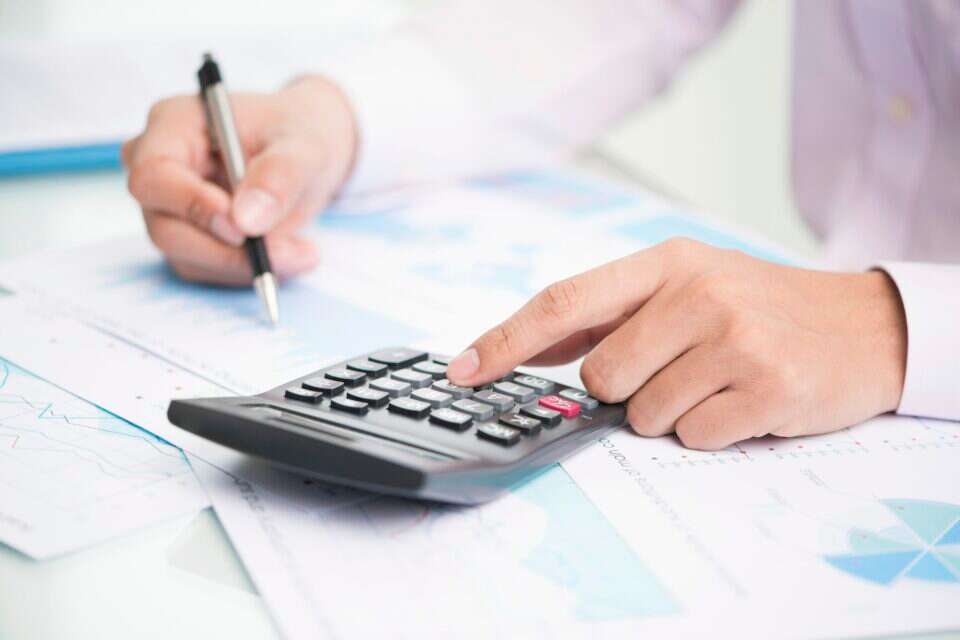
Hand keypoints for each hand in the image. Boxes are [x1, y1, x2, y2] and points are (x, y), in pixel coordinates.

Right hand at [123, 75, 356, 283]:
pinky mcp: (187, 239)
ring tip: (304, 251)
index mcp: (173, 125)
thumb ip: (278, 175)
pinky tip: (289, 253)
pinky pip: (208, 270)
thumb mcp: (304, 146)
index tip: (242, 228)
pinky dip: (249, 270)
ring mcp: (169, 209)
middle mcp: (160, 168)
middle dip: (227, 250)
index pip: (154, 175)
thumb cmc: (299, 134)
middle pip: (164, 227)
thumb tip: (246, 220)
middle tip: (287, 253)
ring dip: (247, 265)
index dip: (193, 206)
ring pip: (188, 258)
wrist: (307, 157)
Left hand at [446, 239, 907, 449]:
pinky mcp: (768, 387)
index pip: (564, 301)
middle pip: (601, 377)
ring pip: (644, 415)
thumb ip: (611, 316)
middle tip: (672, 371)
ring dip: (671, 412)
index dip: (504, 341)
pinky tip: (742, 400)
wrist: (861, 324)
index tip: (461, 372)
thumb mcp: (688, 284)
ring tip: (716, 381)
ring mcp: (734, 339)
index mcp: (666, 262)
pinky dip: (710, 430)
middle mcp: (697, 293)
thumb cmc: (757, 306)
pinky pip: (694, 437)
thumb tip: (526, 352)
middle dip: (622, 391)